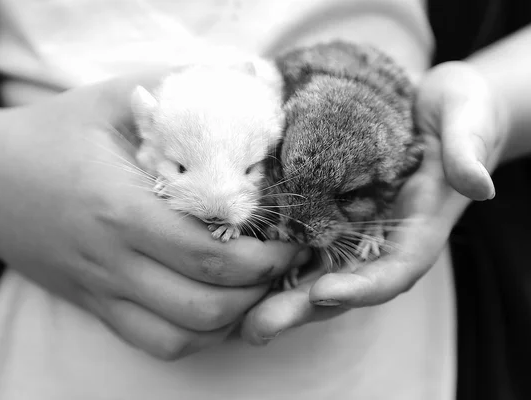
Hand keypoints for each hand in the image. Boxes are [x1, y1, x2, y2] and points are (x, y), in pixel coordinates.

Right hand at [0, 76, 306, 359]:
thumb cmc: (53, 137)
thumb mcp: (112, 101)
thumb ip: (174, 93)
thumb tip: (238, 91)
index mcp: (122, 208)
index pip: (209, 252)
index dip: (264, 256)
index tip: (291, 240)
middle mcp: (113, 260)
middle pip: (203, 304)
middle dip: (258, 291)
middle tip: (280, 264)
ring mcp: (103, 291)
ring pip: (181, 337)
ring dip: (231, 320)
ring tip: (253, 289)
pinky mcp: (96, 306)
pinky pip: (153, 344)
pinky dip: (195, 337)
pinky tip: (213, 308)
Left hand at [241, 61, 506, 344]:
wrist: (432, 101)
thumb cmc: (458, 110)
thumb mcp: (468, 118)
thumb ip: (469, 150)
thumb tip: (479, 185)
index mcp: (418, 228)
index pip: (394, 271)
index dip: (361, 288)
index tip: (323, 293)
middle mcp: (381, 238)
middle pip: (343, 284)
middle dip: (302, 308)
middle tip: (259, 327)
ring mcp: (352, 228)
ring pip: (314, 270)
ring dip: (278, 295)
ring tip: (237, 313)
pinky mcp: (328, 209)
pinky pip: (299, 239)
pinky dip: (271, 258)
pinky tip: (236, 265)